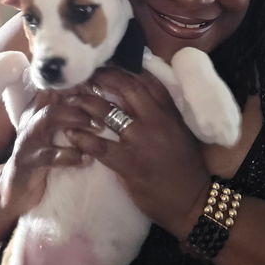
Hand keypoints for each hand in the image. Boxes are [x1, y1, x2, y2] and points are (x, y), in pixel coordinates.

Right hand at [0, 90, 99, 214]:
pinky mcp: (27, 160)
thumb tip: (104, 96)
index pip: (59, 82)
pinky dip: (70, 156)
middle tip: (106, 108)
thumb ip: (72, 111)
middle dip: (82, 97)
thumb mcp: (57, 129)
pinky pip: (49, 154)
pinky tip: (87, 159)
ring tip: (98, 128)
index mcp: (40, 106)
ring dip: (76, 119)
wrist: (18, 187)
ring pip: (49, 116)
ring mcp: (28, 137)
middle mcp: (32, 116)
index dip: (81, 80)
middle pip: (55, 93)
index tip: (103, 85)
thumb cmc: (45, 152)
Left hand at [63, 67, 210, 238]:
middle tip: (85, 76)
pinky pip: (99, 146)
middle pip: (125, 88)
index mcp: (169, 111)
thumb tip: (138, 95)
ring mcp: (141, 140)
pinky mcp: (129, 163)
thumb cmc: (186, 165)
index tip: (108, 63)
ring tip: (71, 99)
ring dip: (87, 103)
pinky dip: (83, 138)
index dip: (124, 69)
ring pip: (108, 112)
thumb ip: (162, 112)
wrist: (193, 200)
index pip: (146, 79)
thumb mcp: (179, 130)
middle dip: (103, 78)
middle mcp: (155, 119)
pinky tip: (71, 133)